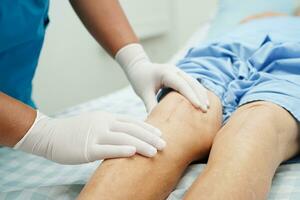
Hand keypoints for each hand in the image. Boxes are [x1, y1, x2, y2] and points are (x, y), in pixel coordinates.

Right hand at [14, 111, 165, 163]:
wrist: (50, 134)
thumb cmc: (74, 131)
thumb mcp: (94, 123)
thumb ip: (110, 127)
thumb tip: (126, 137)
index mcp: (106, 117)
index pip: (131, 121)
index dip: (147, 127)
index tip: (160, 133)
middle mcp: (104, 123)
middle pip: (131, 129)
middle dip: (149, 136)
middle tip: (164, 144)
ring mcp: (95, 135)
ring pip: (123, 139)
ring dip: (141, 144)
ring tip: (155, 151)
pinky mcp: (87, 148)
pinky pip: (107, 149)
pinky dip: (121, 150)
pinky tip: (134, 153)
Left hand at [115, 44, 208, 112]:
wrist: (138, 67)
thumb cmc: (140, 80)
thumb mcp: (143, 93)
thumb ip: (150, 105)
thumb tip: (156, 122)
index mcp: (165, 73)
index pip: (182, 84)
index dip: (191, 96)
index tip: (199, 107)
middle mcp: (174, 70)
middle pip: (192, 82)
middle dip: (200, 96)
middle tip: (206, 110)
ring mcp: (178, 71)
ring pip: (194, 81)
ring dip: (201, 93)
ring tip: (207, 107)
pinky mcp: (179, 75)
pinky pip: (191, 83)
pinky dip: (197, 91)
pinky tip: (202, 101)